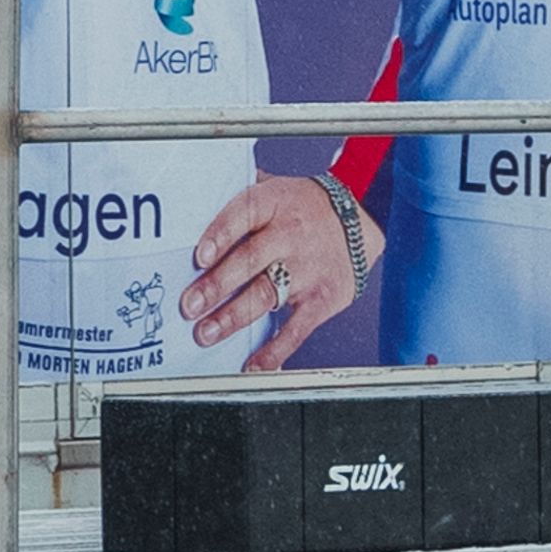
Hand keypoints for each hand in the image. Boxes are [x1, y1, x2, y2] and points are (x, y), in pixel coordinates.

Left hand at [180, 170, 365, 370]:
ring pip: (266, 295)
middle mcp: (290, 237)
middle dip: (217, 285)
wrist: (361, 219)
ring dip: (233, 317)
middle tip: (189, 306)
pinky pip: (296, 328)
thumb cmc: (306, 207)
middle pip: (250, 260)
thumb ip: (240, 193)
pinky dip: (275, 350)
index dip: (220, 236)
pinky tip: (254, 363)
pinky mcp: (321, 299)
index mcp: (274, 204)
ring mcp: (306, 270)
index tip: (199, 257)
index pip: (244, 215)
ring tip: (206, 333)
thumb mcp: (275, 187)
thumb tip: (197, 201)